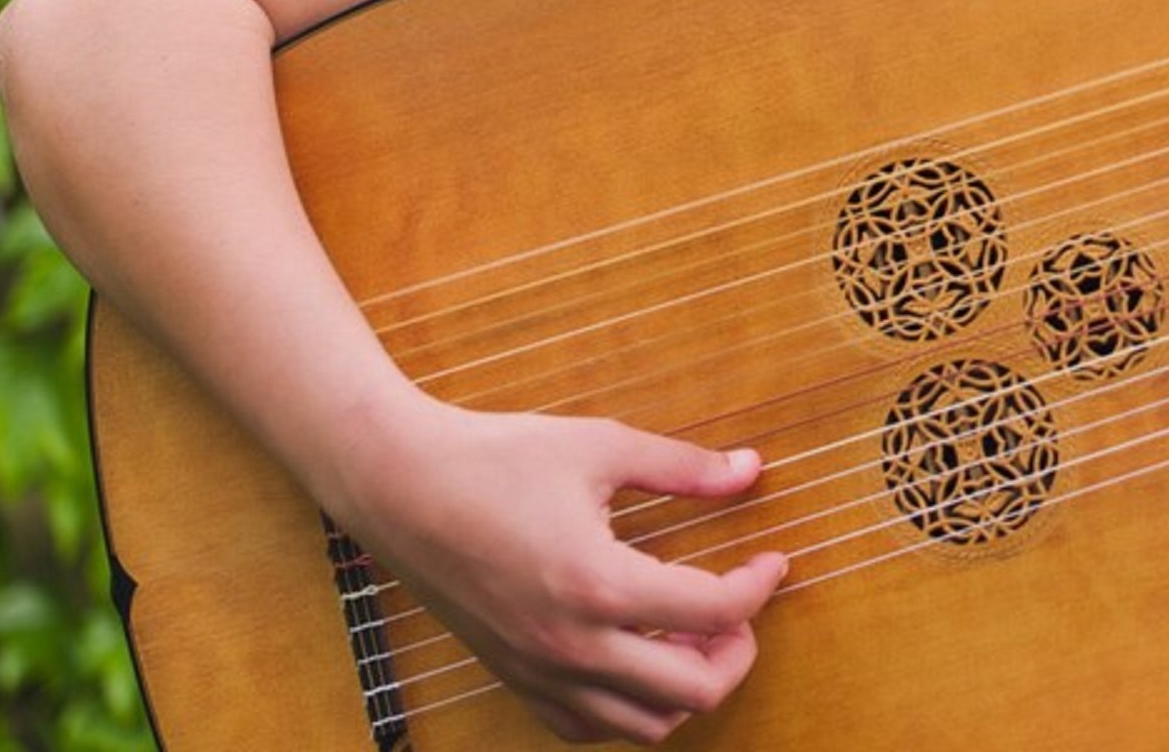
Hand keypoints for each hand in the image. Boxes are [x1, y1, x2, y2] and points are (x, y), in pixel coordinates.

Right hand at [328, 400, 789, 743]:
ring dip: (685, 689)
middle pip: (693, 692)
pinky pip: (586, 727)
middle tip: (737, 610)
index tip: (771, 561)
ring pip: (643, 726)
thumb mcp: (602, 446)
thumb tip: (752, 470)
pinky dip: (628, 708)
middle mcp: (571, 645)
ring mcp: (538, 670)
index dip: (758, 587)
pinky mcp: (513, 677)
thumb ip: (684, 467)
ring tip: (691, 636)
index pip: (714, 613)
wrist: (397, 484)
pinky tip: (638, 657)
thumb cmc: (495, 457)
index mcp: (599, 584)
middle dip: (736, 653)